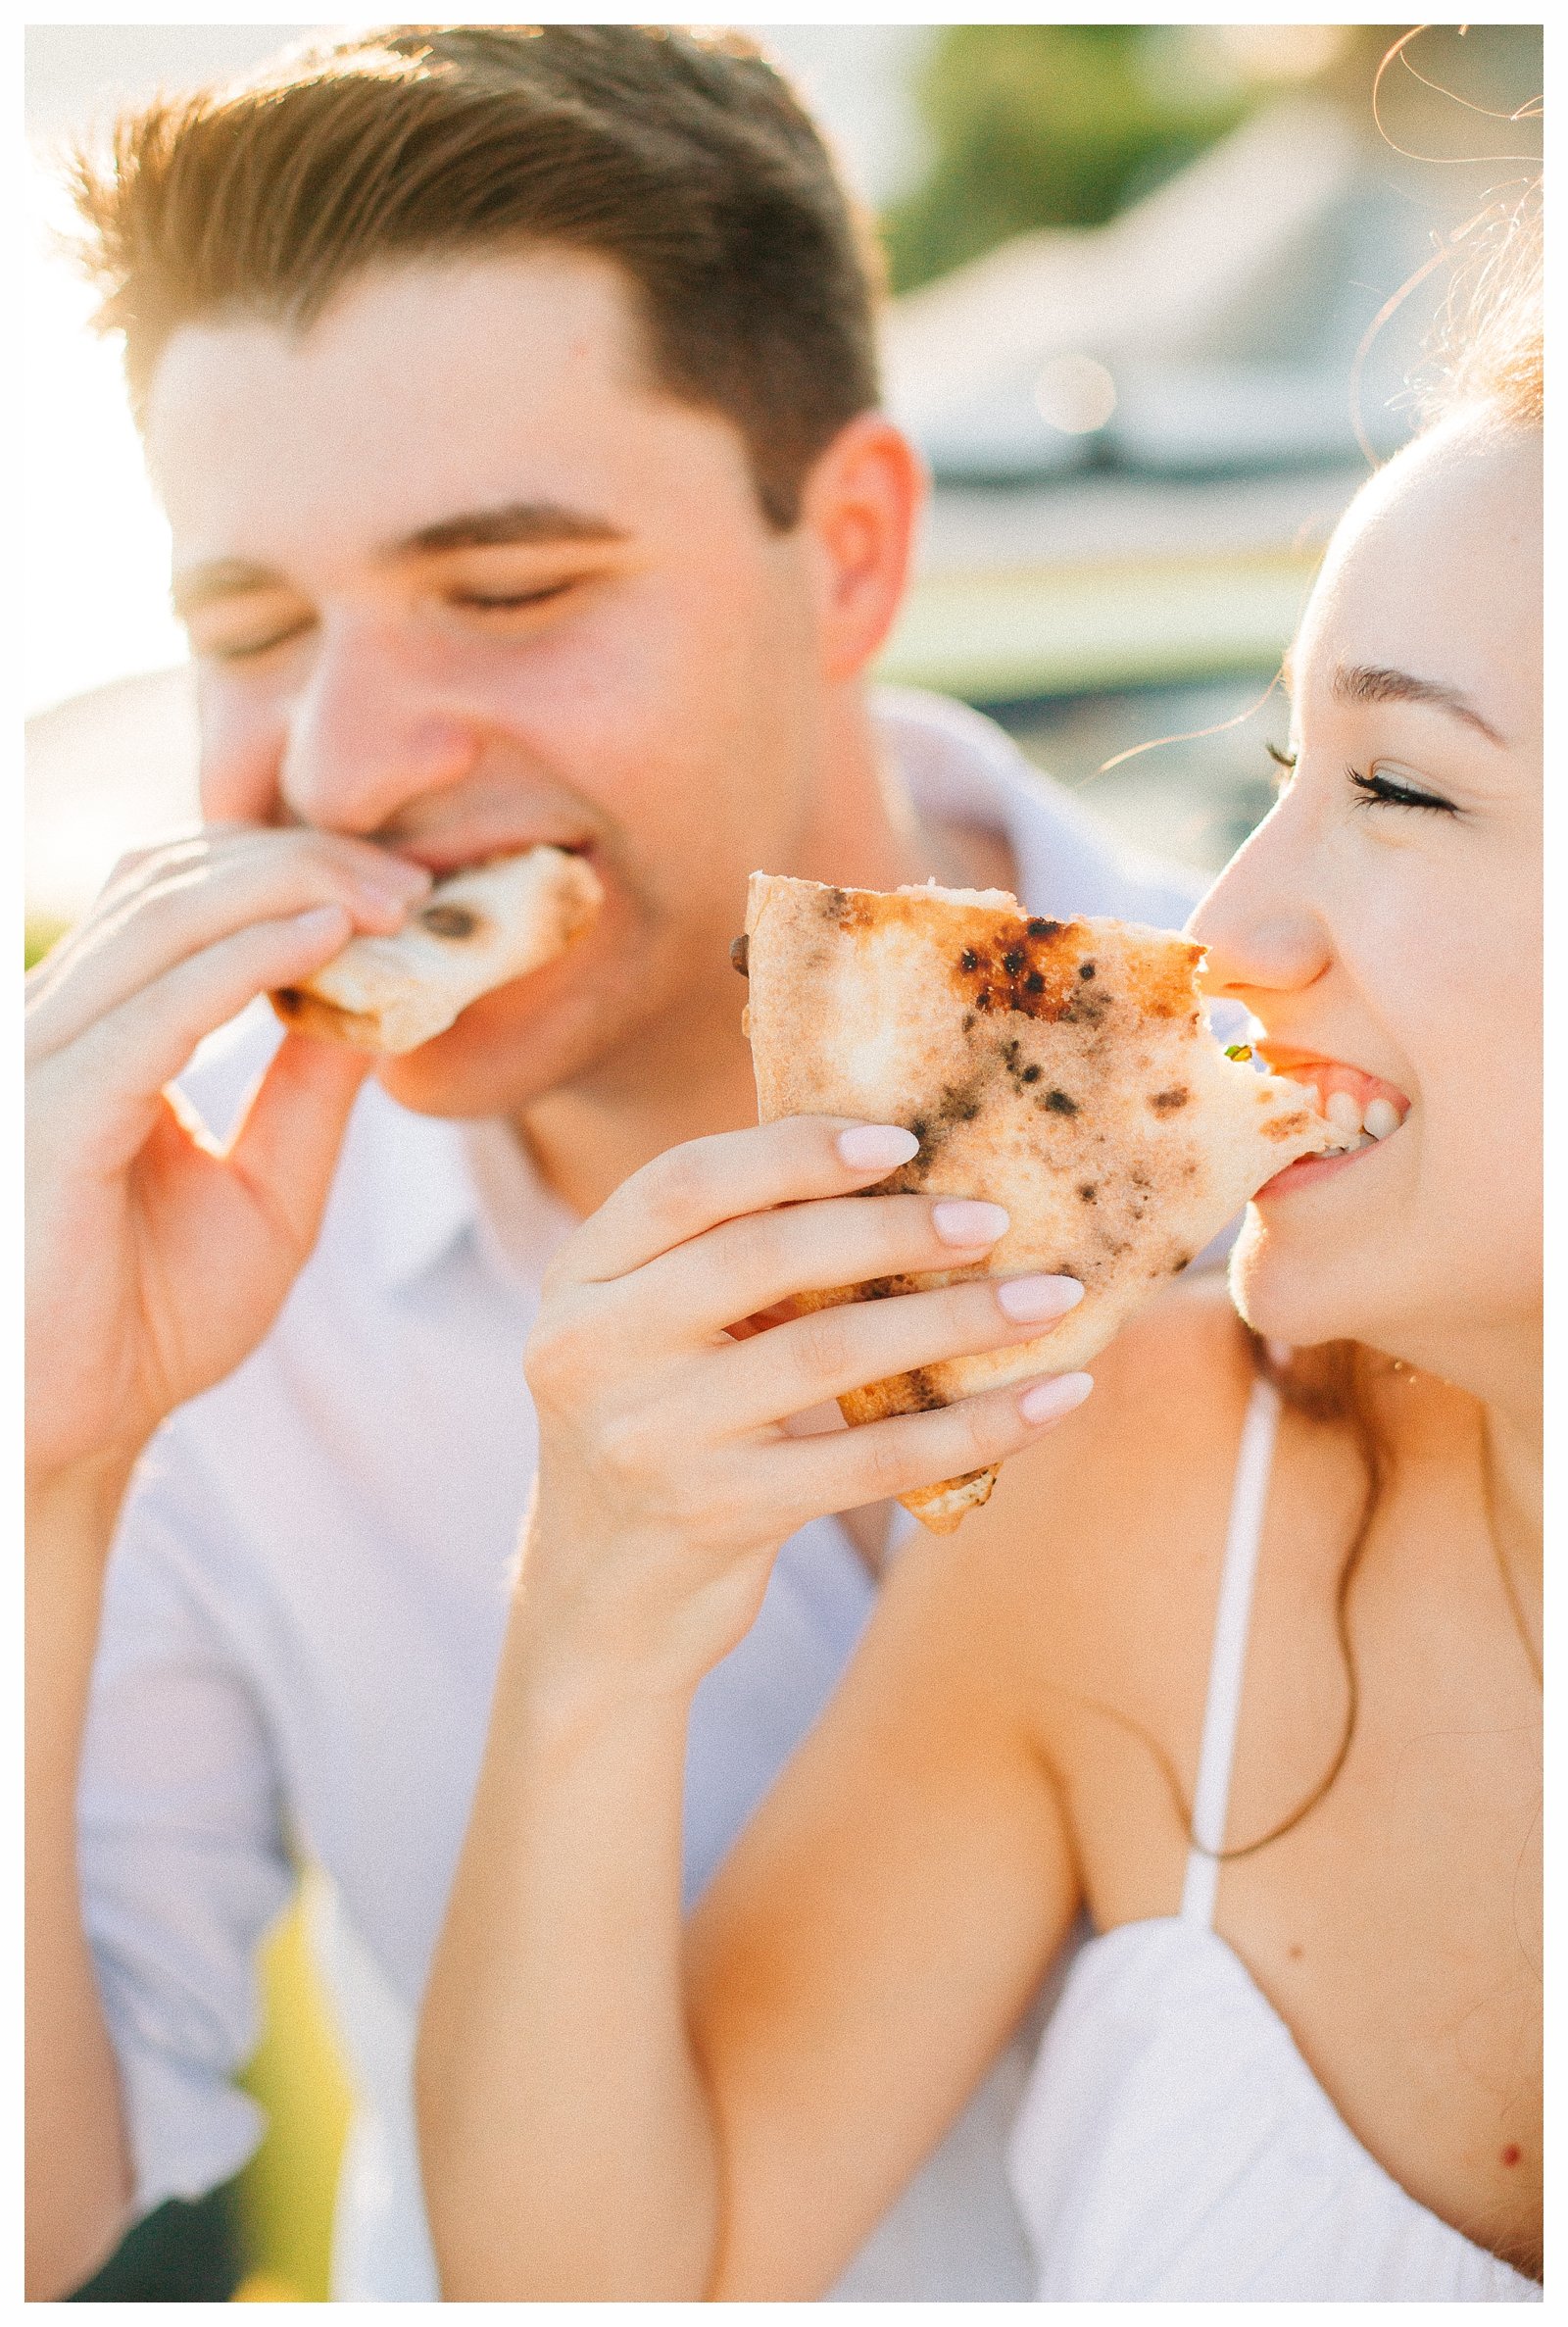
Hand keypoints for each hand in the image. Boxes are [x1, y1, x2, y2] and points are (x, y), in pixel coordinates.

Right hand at [25, 826, 432, 1493]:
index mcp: (93, 1035)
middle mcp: (50, 1028)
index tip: (405, 887)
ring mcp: (39, 1062)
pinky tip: (331, 939)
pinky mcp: (52, 1115)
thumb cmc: (151, 1324)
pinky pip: (160, 1006)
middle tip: (416, 876)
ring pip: (164, 915)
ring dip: (291, 887)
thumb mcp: (267, 1191)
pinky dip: (251, 956)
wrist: (75, 1433)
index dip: (288, 870)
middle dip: (301, 859)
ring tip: (395, 895)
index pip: (177, 900)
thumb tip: (380, 998)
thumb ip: (309, 1093)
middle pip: (172, 881)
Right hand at [518, 1117, 1091, 1699]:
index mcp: (579, 1281)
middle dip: (894, 1228)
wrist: (598, 1608)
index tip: (904, 1139)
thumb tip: (897, 1172)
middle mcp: (594, 1351)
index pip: (684, 1184)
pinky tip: (1053, 1397)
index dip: (795, 1151)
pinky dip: (976, 1426)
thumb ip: (723, 1257)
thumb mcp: (645, 1336)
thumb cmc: (656, 1436)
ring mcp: (652, 1438)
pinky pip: (875, 1460)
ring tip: (1050, 1298)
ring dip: (958, 1320)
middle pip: (762, 1256)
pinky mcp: (719, 1516)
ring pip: (831, 1352)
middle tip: (993, 1217)